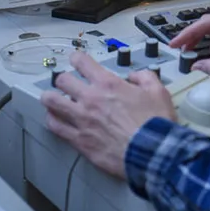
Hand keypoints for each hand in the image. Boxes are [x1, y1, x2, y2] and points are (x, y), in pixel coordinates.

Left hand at [40, 51, 175, 178]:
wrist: (151, 153)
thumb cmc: (154, 124)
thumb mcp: (158, 91)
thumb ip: (145, 77)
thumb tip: (135, 76)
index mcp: (108, 84)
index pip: (82, 62)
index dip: (77, 58)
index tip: (76, 60)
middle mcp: (91, 99)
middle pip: (62, 80)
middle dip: (63, 79)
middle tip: (66, 83)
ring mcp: (82, 120)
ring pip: (51, 102)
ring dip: (51, 98)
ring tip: (53, 99)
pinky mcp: (79, 140)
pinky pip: (56, 127)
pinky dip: (53, 121)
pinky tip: (56, 120)